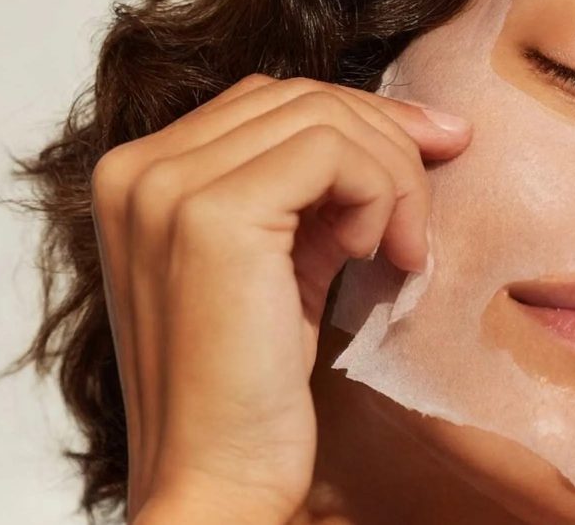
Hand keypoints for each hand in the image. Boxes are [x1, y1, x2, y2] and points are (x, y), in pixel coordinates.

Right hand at [89, 74, 470, 522]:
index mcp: (145, 176)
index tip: (434, 147)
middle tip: (429, 206)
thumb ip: (313, 193)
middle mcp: (140, 168)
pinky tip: (378, 255)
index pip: (271, 100)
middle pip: (299, 98)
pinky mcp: (212, 214)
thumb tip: (418, 126)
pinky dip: (381, 195)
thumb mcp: (282, 262)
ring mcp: (167, 186)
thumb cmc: (254, 386)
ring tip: (399, 252)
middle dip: (388, 139)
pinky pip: (334, 153)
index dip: (362, 118)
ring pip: (325, 119)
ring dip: (391, 179)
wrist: (219, 477)